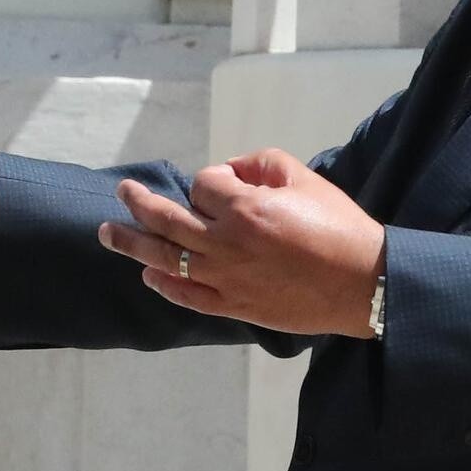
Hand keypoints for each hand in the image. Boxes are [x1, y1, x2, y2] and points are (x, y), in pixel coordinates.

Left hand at [95, 149, 386, 336]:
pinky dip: (163, 284)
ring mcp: (226, 279)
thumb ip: (260, 164)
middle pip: (166, 220)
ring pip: (165, 259)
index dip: (212, 180)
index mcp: (246, 208)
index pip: (203, 185)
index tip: (228, 183)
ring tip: (107, 233)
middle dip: (138, 203)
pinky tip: (147, 273)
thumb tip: (228, 171)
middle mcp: (227, 244)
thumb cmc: (339, 227)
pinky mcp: (233, 306)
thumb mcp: (304, 178)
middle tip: (122, 192)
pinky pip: (186, 295)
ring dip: (132, 244)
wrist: (363, 284)